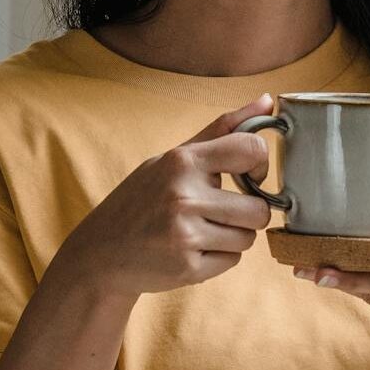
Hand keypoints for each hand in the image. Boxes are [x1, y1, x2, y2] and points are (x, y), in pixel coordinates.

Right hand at [52, 93, 277, 299]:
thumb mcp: (173, 158)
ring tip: (203, 230)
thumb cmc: (142, 199)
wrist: (101, 253)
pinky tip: (193, 250)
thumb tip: (268, 101)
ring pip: (248, 238)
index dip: (261, 164)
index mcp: (183, 161)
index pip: (251, 149)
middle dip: (248, 214)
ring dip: (234, 237)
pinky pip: (233, 261)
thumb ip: (222, 130)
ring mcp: (185, 234)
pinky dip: (219, 258)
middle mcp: (184, 195)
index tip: (249, 174)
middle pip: (259, 209)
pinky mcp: (187, 267)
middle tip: (222, 212)